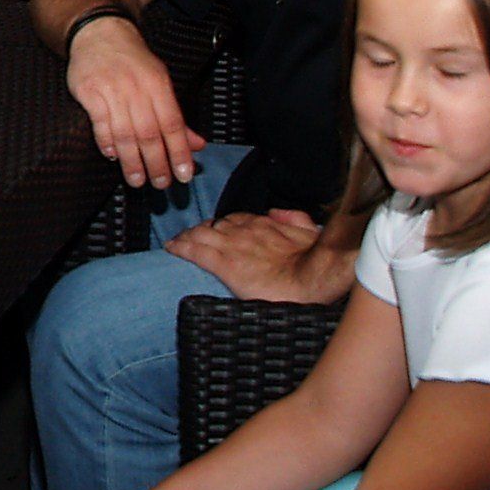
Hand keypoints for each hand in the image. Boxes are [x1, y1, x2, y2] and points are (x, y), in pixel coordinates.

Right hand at [65, 18, 204, 187]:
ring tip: (136, 179)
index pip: (173, 124)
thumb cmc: (131, 60)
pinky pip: (99, 122)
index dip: (180, 151)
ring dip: (131, 160)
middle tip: (161, 183)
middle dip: (157, 162)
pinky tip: (111, 155)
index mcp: (159, 84)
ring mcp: (111, 89)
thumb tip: (197, 144)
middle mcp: (137, 87)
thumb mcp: (160, 81)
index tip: (184, 174)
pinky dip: (106, 141)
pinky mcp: (89, 91)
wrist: (99, 32)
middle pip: (149, 132)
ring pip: (125, 132)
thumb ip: (175, 116)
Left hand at [165, 210, 351, 302]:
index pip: (235, 220)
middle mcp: (245, 231)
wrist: (315, 277)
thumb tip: (276, 212)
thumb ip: (294, 219)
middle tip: (189, 236)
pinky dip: (180, 248)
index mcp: (264, 224)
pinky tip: (171, 249)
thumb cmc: (318, 259)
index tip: (215, 229)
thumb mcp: (312, 231)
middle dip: (199, 230)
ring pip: (200, 235)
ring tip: (176, 242)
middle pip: (213, 225)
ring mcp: (232, 246)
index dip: (222, 225)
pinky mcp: (224, 264)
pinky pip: (195, 252)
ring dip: (186, 237)